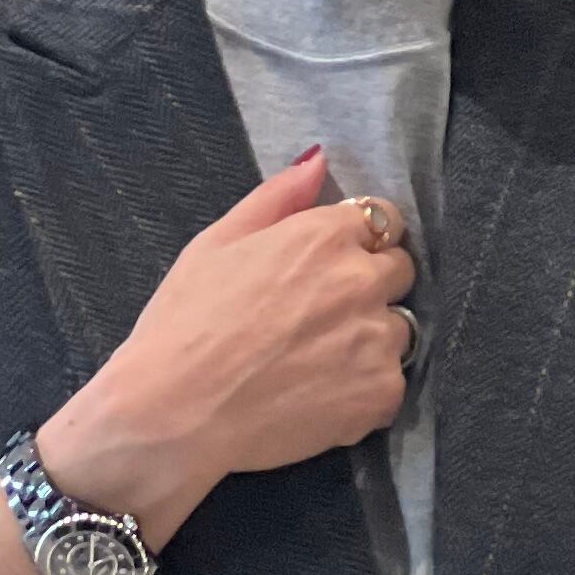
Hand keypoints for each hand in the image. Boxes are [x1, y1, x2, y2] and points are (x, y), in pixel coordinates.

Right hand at [45, 144, 415, 530]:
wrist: (175, 414)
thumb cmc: (184, 325)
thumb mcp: (216, 243)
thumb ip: (276, 199)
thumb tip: (318, 161)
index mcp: (325, 235)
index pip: (382, 222)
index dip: (358, 244)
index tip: (329, 269)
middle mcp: (361, 281)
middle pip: (399, 272)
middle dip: (370, 287)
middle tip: (321, 318)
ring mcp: (377, 340)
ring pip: (398, 331)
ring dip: (371, 341)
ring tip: (318, 363)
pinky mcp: (381, 395)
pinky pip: (392, 385)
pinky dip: (365, 392)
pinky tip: (320, 398)